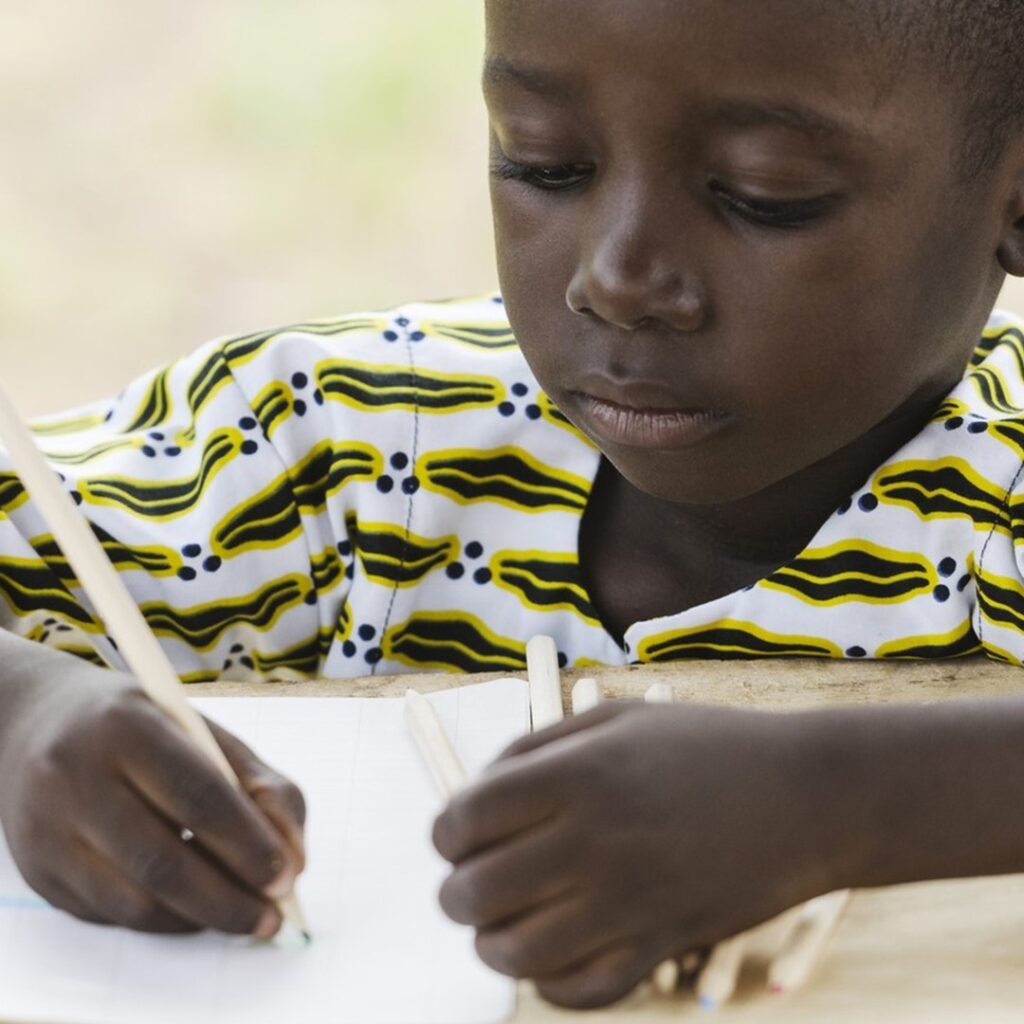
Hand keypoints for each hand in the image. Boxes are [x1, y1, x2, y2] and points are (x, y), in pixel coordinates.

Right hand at [0, 663, 304, 935]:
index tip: (287, 876)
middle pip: (162, 863)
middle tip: (272, 915)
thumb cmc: (146, 728)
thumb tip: (293, 858)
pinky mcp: (38, 873)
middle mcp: (76, 776)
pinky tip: (195, 908)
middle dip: (230, 899)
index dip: (248, 844)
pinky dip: (165, 921)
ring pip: (135, 902)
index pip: (198, 796)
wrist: (40, 725)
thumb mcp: (206, 732)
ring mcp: (48, 830)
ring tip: (242, 913)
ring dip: (200, 918)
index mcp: (128, 726)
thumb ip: (260, 786)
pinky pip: (112, 915)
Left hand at [433, 701, 837, 1008]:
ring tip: (502, 919)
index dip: (445, 832)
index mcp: (577, 774)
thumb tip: (472, 798)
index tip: (456, 835)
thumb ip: (534, 750)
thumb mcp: (614, 718)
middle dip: (457, 889)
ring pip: (514, 953)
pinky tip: (549, 953)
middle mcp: (594, 841)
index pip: (464, 820)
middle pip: (475, 891)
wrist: (805, 796)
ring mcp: (628, 902)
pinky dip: (548, 983)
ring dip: (491, 941)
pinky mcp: (660, 946)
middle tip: (471, 878)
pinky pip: (579, 991)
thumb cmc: (704, 746)